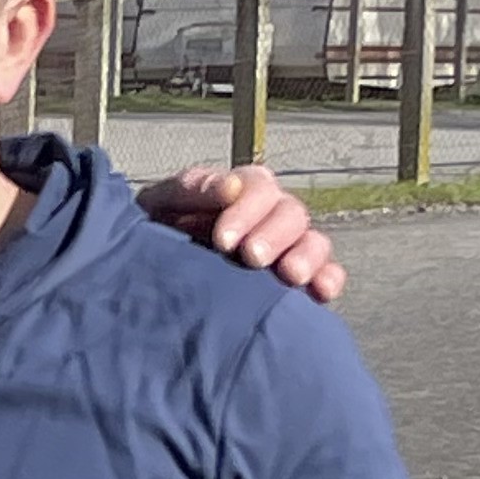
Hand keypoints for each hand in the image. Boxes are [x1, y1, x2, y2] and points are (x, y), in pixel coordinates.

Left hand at [134, 164, 343, 304]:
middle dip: (274, 236)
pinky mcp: (299, 278)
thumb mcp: (160, 204)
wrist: (149, 277)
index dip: (246, 210)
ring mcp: (288, 246)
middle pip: (291, 214)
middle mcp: (269, 214)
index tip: (222, 240)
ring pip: (314, 242)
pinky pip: (327, 274)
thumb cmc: (155, 231)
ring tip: (290, 275)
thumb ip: (190, 189)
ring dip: (307, 257)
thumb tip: (230, 185)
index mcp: (239, 190)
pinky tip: (321, 292)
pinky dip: (329, 279)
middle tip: (251, 258)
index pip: (259, 187)